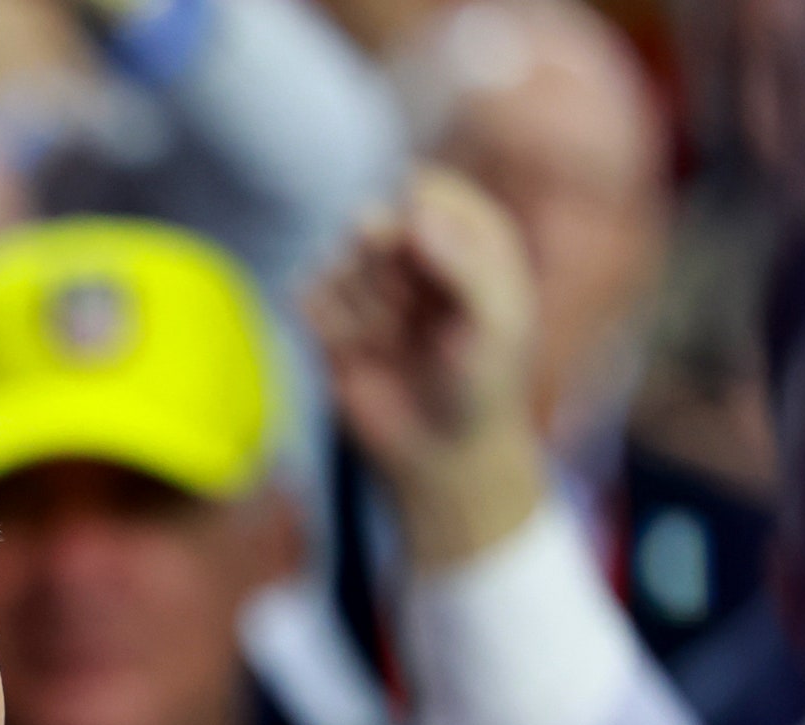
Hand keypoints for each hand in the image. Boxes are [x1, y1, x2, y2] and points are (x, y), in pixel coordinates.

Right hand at [308, 166, 547, 569]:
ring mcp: (368, 285)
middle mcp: (414, 252)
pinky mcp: (329, 320)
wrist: (440, 455)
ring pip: (336, 261)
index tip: (413, 251)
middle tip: (401, 307)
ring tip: (387, 341)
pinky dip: (329, 326)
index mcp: (467, 236)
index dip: (412, 218)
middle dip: (381, 266)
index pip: (424, 189)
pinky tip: (355, 353)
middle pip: (372, 220)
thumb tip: (413, 211)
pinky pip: (307, 296)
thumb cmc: (483, 386)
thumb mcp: (497, 323)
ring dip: (359, 304)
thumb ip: (465, 263)